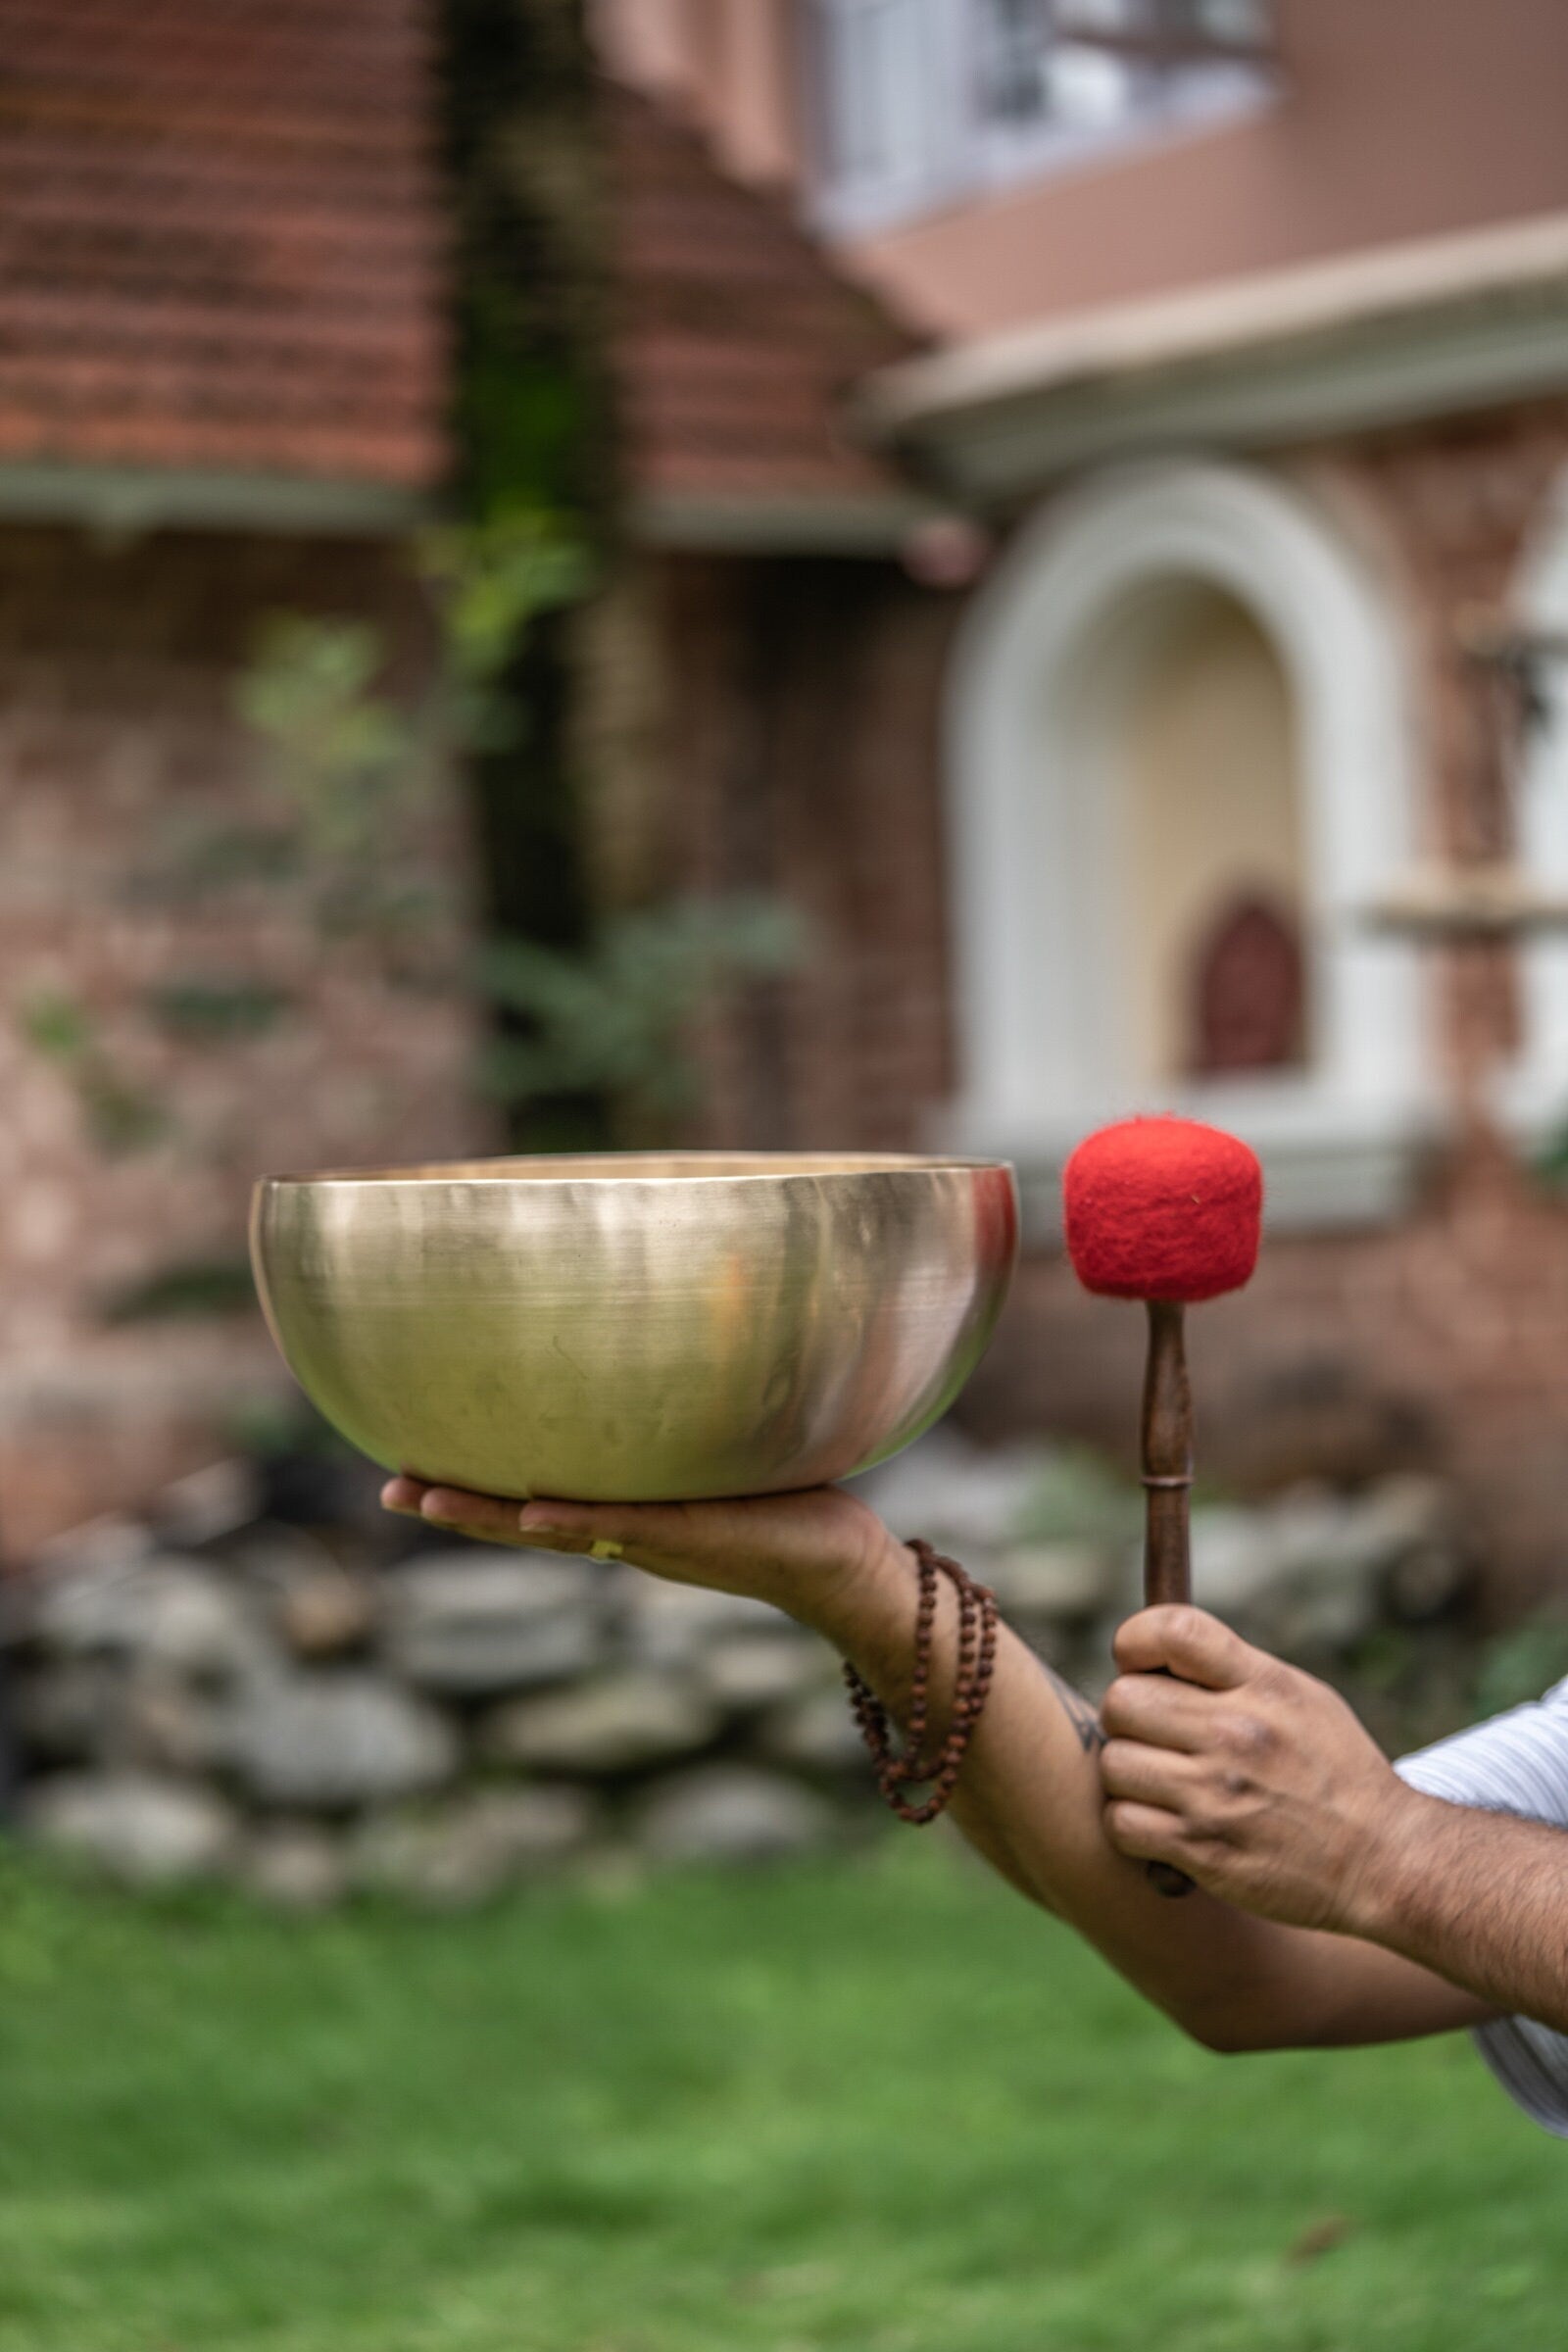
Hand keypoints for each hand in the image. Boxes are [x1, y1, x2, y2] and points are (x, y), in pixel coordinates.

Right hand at [381, 1475, 901, 1631]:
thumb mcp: (727, 1462)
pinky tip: (529, 1508)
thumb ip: (693, 1425)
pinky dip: (574, 1520)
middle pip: (519, 1524)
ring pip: (552, 1529)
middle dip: (455, 1507)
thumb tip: (677, 1360)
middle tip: (389, 1487)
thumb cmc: (792, 1508)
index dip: (473, 1492)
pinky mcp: (693, 1537)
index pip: (533, 1506)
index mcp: (627, 1520)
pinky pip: (623, 1526)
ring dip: (487, 1518)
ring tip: (424, 1498)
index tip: (412, 1472)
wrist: (847, 1567)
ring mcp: (653, 1540)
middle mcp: (627, 1535)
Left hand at [1097, 1605, 1422, 1934]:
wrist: (1385, 1861)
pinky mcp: (1203, 1850)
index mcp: (1263, 1685)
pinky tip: (1161, 1825)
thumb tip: (1158, 1654)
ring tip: (1160, 1785)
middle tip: (1152, 1736)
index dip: (1135, 1642)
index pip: (1171, 1631)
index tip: (1138, 1664)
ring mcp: (1216, 1794)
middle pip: (1123, 1700)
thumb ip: (1233, 1672)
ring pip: (1115, 1764)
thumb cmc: (1337, 1773)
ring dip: (1127, 1776)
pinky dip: (1130, 1826)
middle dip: (1127, 1717)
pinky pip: (1121, 1823)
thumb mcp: (1302, 1698)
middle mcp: (1236, 1734)